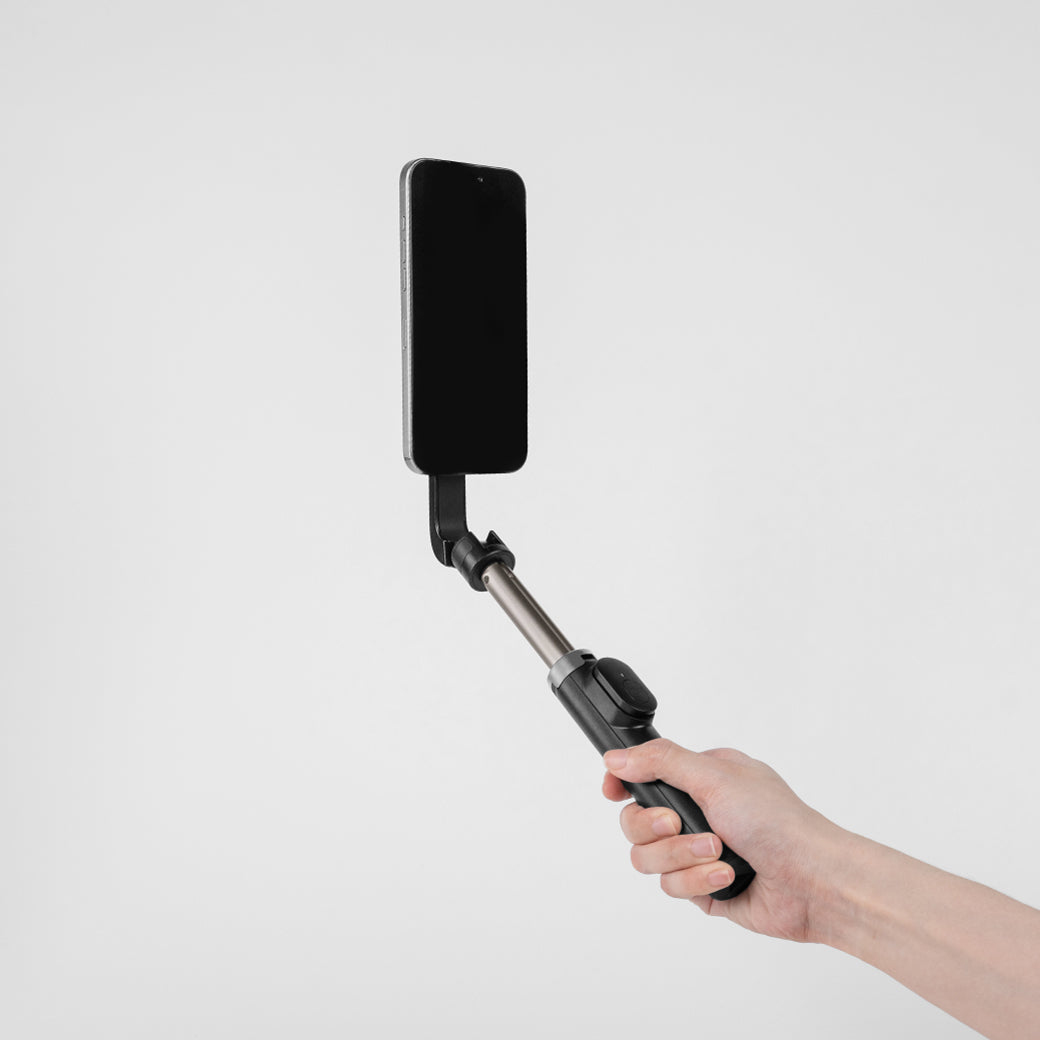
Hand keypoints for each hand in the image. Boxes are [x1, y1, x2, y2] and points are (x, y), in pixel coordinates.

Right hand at [602, 738, 846, 942]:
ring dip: (682, 857)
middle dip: (656, 828)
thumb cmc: (778, 822)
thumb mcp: (716, 777)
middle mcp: (697, 810)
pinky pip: (671, 886)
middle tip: (678, 823)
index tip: (613, 791)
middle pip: (636, 820)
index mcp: (701, 776)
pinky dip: (698, 881)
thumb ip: (661, 762)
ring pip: (648, 858)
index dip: (622, 784)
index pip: (643, 774)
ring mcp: (698, 850)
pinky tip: (727, 877)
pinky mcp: (703, 886)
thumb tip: (616, 757)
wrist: (813, 881)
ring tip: (717, 852)